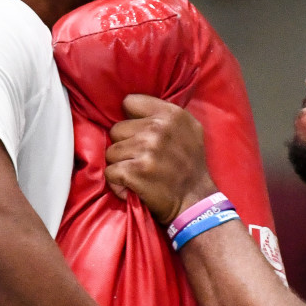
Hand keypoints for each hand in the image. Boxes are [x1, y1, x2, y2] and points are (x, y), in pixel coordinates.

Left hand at [105, 94, 216, 224]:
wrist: (196, 203)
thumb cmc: (190, 166)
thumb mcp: (189, 129)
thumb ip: (164, 114)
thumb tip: (129, 104)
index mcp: (172, 114)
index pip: (130, 102)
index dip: (132, 120)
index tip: (141, 135)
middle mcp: (159, 129)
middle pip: (116, 129)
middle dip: (125, 146)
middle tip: (143, 160)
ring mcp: (146, 150)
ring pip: (110, 152)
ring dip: (121, 165)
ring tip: (140, 174)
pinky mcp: (134, 172)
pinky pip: (110, 172)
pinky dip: (118, 184)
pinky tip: (133, 187)